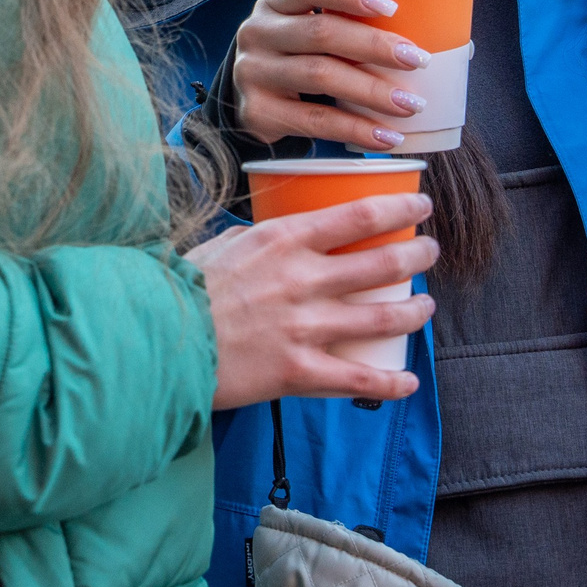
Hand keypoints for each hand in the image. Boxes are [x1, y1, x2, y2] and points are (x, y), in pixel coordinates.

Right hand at [191, 194, 437, 408]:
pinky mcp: (298, 371)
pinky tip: (407, 381)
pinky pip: (359, 379)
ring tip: (427, 307)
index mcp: (283, 239)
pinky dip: (390, 382)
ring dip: (414, 312)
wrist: (156, 339)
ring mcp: (304, 327)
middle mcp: (303, 279)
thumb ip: (258, 242)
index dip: (400, 207)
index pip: (359, 215)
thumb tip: (278, 240)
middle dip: (417, 255)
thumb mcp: (222, 246)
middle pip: (382, 263)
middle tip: (430, 252)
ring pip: (382, 317)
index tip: (421, 204)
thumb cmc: (181, 289)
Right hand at [231, 0, 433, 149]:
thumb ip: (353, 29)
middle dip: (375, 46)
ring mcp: (253, 72)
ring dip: (373, 91)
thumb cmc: (300, 60)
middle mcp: (258, 32)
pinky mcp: (257, 112)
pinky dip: (356, 129)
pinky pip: (315, 121)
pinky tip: (386, 137)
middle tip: (417, 60)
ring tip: (411, 104)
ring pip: (320, 76)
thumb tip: (455, 46)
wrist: (250, 103)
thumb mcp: (310, 34)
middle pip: (321, 32)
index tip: (391, 7)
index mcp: (276, 3)